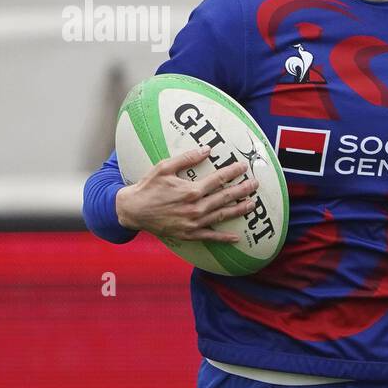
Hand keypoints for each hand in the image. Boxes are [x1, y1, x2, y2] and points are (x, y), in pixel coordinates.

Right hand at [116, 147, 259, 242]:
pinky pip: (210, 237)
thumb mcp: (164, 168)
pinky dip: (224, 238)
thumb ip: (186, 158)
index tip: (243, 167)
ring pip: (222, 215)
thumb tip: (207, 149)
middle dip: (242, 190)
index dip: (233, 172)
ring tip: (252, 204)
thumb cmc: (148, 187)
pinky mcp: (189, 234)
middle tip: (255, 184)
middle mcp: (195, 208)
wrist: (132, 211)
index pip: (219, 179)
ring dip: (239, 210)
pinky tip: (236, 238)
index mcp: (191, 190)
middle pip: (225, 197)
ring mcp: (193, 223)